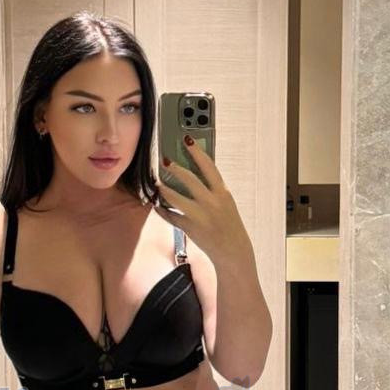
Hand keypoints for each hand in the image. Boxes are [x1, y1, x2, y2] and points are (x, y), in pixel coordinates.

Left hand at [153, 137, 249, 262]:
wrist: (233, 249)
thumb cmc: (229, 225)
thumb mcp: (225, 203)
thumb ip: (212, 189)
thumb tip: (194, 174)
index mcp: (222, 192)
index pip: (209, 166)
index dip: (197, 152)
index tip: (187, 139)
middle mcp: (212, 202)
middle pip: (190, 179)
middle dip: (175, 168)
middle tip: (164, 160)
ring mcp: (200, 215)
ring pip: (176, 198)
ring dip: (164, 189)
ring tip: (157, 184)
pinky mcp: (190, 228)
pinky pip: (171, 216)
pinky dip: (162, 211)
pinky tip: (157, 205)